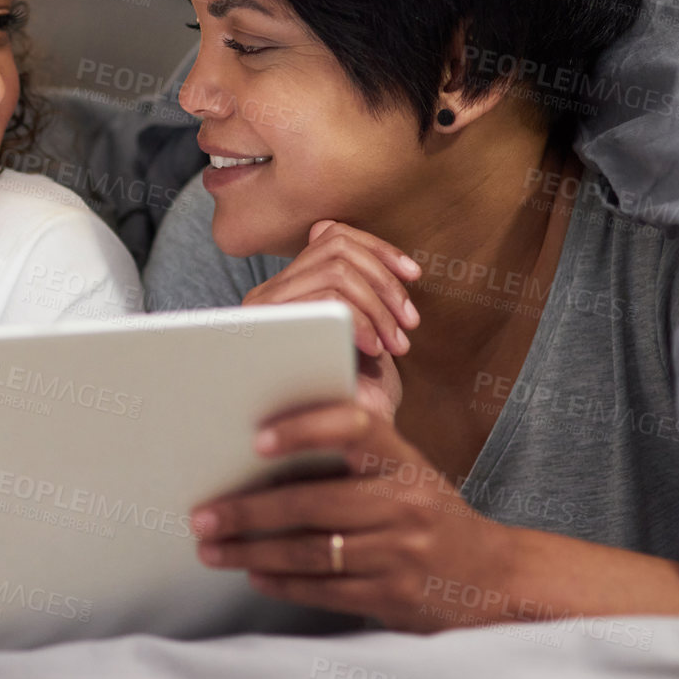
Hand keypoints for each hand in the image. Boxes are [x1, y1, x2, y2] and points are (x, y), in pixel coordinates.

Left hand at [191, 399, 518, 631]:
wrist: (493, 577)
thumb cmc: (426, 513)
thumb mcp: (404, 471)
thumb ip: (349, 458)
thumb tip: (258, 453)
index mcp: (403, 458)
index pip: (353, 427)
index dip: (305, 428)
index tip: (257, 439)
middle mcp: (405, 501)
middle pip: (313, 501)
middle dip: (247, 510)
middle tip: (201, 514)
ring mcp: (402, 551)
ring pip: (310, 551)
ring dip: (251, 550)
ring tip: (212, 548)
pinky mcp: (394, 595)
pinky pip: (325, 589)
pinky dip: (281, 582)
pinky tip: (254, 574)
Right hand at [242, 219, 418, 414]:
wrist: (334, 453)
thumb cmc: (350, 396)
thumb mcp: (358, 336)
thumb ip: (349, 289)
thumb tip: (324, 225)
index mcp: (288, 291)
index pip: (330, 236)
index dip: (378, 249)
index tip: (414, 274)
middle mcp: (266, 296)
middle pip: (337, 249)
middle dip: (384, 282)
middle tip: (408, 324)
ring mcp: (264, 313)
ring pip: (336, 271)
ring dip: (378, 303)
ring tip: (395, 342)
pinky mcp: (269, 333)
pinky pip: (326, 299)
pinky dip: (361, 317)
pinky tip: (375, 347)